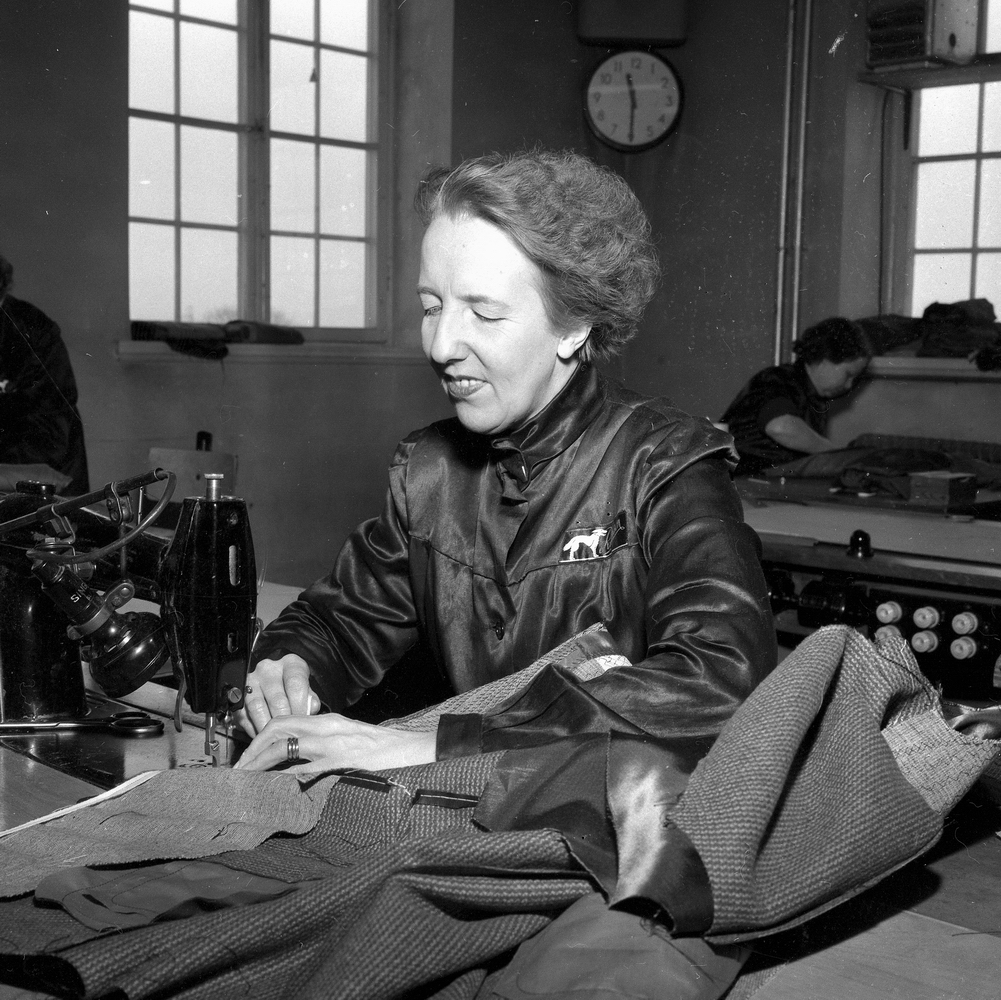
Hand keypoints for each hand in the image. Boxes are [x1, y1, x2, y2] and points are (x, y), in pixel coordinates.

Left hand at [232, 713, 437, 773]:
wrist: (411, 749)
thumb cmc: (382, 748)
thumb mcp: (349, 739)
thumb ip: (324, 745)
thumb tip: (298, 765)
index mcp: (327, 721)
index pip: (283, 722)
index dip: (259, 739)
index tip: (246, 759)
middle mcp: (326, 727)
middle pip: (277, 729)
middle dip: (253, 749)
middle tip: (239, 770)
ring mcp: (333, 743)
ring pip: (286, 745)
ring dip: (262, 762)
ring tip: (248, 779)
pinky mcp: (342, 760)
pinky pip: (308, 767)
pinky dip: (290, 776)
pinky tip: (279, 786)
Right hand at [235, 653, 321, 738]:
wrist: (274, 690)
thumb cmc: (295, 692)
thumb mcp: (307, 691)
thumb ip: (310, 701)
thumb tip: (308, 711)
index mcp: (290, 664)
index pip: (295, 682)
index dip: (299, 705)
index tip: (301, 721)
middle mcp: (268, 669)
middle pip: (276, 698)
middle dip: (283, 721)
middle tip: (288, 734)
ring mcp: (251, 682)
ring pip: (257, 707)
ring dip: (267, 727)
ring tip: (275, 739)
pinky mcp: (237, 696)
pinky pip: (243, 716)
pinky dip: (253, 729)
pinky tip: (262, 736)